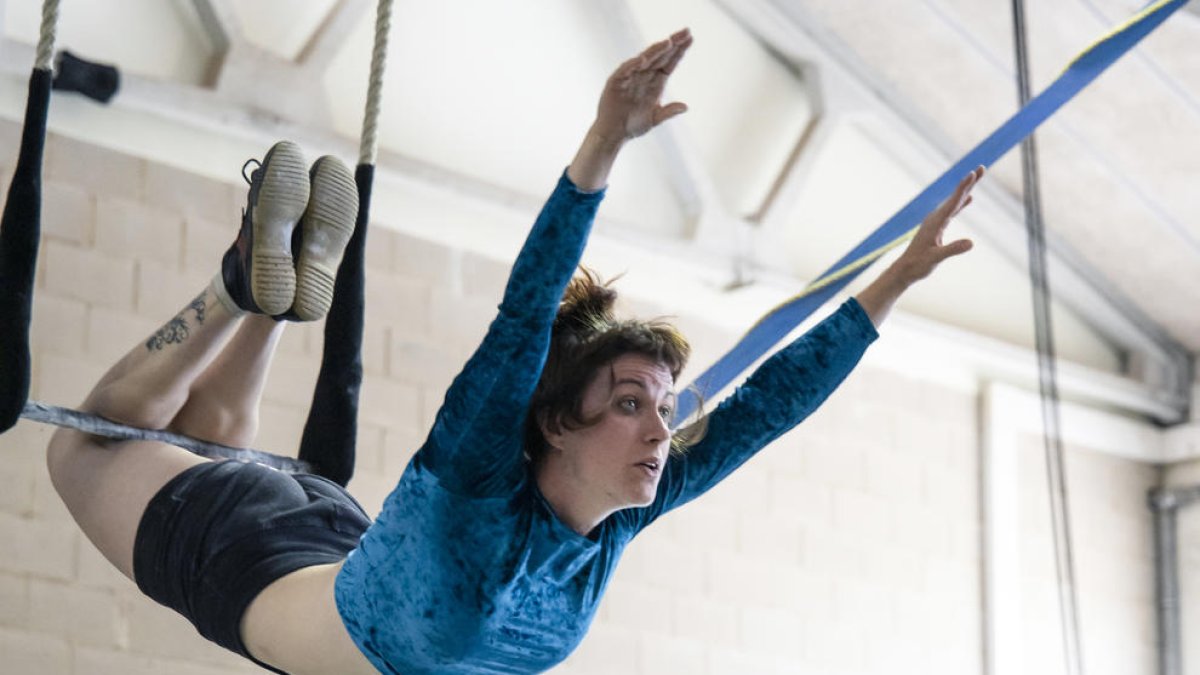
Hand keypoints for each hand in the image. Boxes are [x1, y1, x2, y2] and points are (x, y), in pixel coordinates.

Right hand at [592, 28, 692, 143]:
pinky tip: (643, 59)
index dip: (679, 51)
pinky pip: (625, 71)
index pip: (669, 63)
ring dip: (656, 51)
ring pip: (645, 60)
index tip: (690, 38)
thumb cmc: (632, 125)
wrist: (613, 134)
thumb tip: (685, 107)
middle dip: (673, 44)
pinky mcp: (616, 82)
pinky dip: (633, 65)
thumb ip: (668, 112)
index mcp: (655, 83)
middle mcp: (644, 76)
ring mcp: (630, 77)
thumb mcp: (654, 119)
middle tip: (686, 31)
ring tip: (668, 42)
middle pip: (660, 57)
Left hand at [854, 167, 982, 326]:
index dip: (963, 188)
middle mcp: (935, 218)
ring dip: (966, 189)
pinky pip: (952, 211)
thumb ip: (952, 250)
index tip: (971, 174)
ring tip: (976, 176)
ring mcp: (936, 221)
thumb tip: (971, 243)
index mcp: (936, 222)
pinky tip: (968, 199)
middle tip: (981, 168)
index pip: (952, 202)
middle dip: (969, 182)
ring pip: (954, 202)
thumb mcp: (936, 259)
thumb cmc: (918, 265)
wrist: (905, 269)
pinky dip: (961, 203)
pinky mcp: (937, 227)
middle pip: (956, 197)